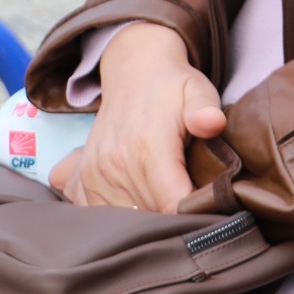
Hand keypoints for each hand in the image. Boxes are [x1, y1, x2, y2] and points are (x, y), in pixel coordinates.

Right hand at [49, 25, 224, 212]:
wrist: (133, 72)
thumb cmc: (173, 87)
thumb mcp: (197, 90)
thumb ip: (205, 109)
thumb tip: (212, 122)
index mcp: (147, 147)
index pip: (172, 206)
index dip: (193, 214)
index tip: (206, 209)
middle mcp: (114, 163)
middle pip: (150, 218)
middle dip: (173, 220)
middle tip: (190, 204)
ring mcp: (94, 173)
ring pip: (124, 221)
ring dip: (145, 220)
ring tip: (163, 201)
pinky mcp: (82, 178)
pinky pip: (97, 214)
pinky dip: (117, 216)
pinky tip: (134, 202)